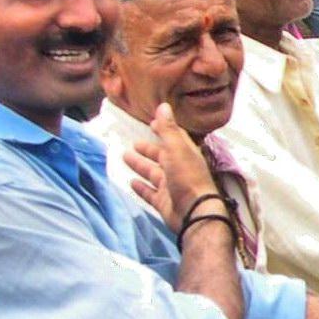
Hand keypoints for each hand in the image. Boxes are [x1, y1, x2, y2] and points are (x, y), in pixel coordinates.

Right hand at [123, 103, 218, 230]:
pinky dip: (141, 187)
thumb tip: (164, 105)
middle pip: (162, 156)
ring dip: (140, 165)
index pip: (175, 139)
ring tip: (125, 157)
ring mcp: (171, 187)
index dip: (164, 130)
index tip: (152, 123)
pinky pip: (149, 193)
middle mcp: (179, 169)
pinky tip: (131, 182)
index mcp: (186, 155)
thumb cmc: (187, 177)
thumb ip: (168, 129)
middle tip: (134, 143)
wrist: (194, 213)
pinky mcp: (164, 202)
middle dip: (149, 149)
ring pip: (153, 173)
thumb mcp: (176, 149)